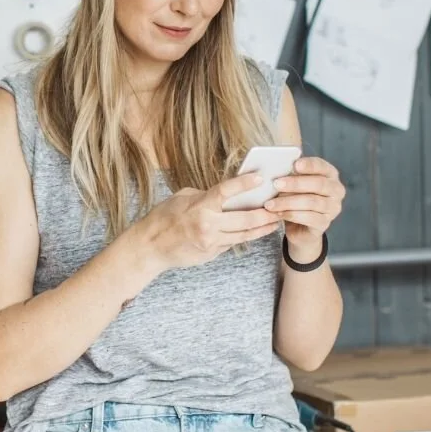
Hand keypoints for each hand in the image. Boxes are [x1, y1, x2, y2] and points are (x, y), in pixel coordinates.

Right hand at [131, 173, 282, 272]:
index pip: (226, 192)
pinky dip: (246, 236)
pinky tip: (256, 230)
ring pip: (244, 234)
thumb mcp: (183, 197)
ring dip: (262, 228)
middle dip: (266, 213)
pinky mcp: (212, 253)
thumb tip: (227, 193)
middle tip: (279, 206)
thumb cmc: (164, 217)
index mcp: (199, 206)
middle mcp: (207, 225)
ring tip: (276, 221)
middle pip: (245, 219)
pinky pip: (233, 242)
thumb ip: (206, 195)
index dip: (244, 184)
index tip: (260, 178)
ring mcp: (210, 242)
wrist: (150, 247)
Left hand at [264, 156, 344, 258]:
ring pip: (311, 202)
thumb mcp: (293, 183)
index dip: (309, 165)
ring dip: (288, 202)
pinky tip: (278, 213)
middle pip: (318, 184)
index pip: (322, 166)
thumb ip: (290, 173)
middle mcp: (336, 190)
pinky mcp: (325, 223)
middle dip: (295, 183)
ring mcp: (333, 208)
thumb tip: (277, 166)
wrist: (299, 226)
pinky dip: (291, 214)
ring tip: (270, 203)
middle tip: (276, 184)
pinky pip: (309, 218)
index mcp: (330, 174)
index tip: (295, 165)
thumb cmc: (295, 197)